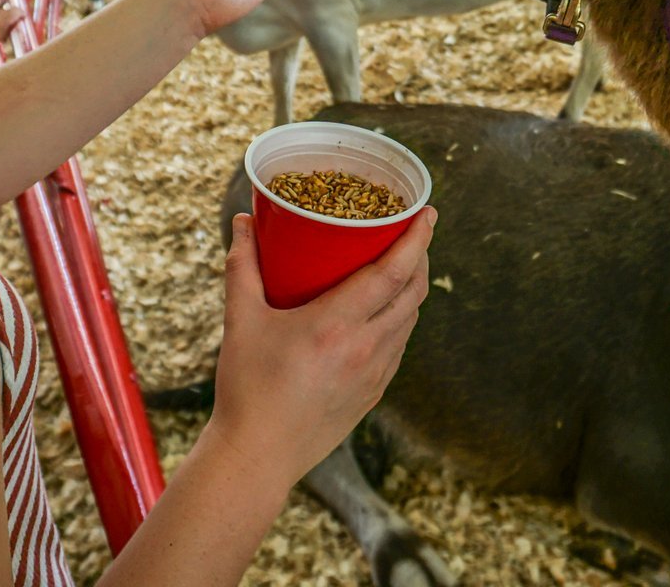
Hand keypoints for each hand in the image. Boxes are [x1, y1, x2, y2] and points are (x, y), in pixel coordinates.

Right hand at [206, 210, 433, 488]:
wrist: (257, 456)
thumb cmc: (246, 388)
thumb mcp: (241, 321)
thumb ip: (243, 266)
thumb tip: (242, 221)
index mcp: (337, 325)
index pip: (395, 272)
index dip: (417, 238)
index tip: (427, 212)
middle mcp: (366, 348)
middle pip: (414, 292)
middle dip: (420, 257)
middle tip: (415, 232)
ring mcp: (374, 374)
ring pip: (410, 320)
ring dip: (412, 289)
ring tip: (402, 267)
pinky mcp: (373, 394)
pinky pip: (398, 346)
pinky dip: (399, 320)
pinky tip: (384, 313)